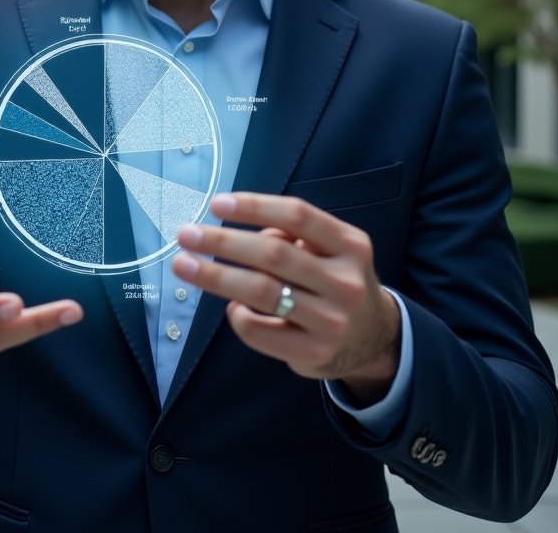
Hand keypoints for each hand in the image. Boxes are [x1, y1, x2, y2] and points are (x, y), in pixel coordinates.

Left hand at [173, 193, 398, 404]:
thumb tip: (239, 234)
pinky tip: (232, 305)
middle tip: (186, 235)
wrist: (373, 339)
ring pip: (262, 292)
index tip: (217, 204)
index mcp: (350, 245)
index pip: (298, 216)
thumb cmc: (335, 281)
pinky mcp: (314, 353)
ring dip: (216, 276)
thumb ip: (292, 236)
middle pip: (274, 254)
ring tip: (184, 265)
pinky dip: (237, 315)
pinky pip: (260, 331)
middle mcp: (345, 281)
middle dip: (223, 243)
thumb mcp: (331, 250)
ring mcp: (332, 321)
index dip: (255, 207)